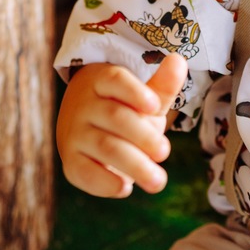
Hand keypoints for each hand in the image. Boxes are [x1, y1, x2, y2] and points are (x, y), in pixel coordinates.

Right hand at [56, 53, 187, 197]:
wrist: (86, 131)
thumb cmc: (123, 110)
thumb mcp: (143, 97)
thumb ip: (161, 85)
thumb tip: (179, 61)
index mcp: (100, 80)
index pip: (115, 80)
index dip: (135, 91)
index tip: (154, 105)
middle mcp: (83, 105)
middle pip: (116, 116)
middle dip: (144, 137)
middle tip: (164, 152)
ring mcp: (74, 134)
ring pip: (105, 146)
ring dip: (135, 165)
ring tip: (158, 180)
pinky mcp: (71, 162)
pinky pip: (85, 173)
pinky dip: (106, 183)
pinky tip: (126, 187)